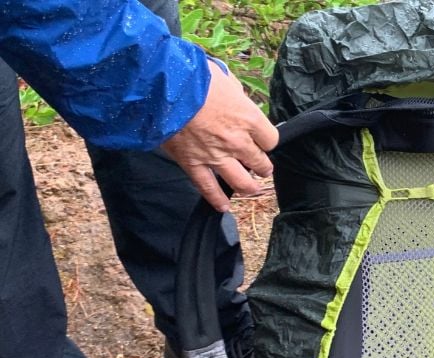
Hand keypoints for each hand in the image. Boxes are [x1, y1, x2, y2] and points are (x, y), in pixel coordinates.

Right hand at [161, 60, 278, 211]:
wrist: (161, 87)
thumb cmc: (194, 76)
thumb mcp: (224, 77)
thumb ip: (236, 94)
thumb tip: (239, 100)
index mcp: (248, 118)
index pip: (271, 140)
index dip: (267, 141)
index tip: (263, 140)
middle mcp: (237, 141)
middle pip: (261, 163)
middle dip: (262, 166)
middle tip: (260, 166)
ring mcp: (216, 156)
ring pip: (242, 182)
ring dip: (250, 186)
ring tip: (252, 187)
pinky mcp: (193, 164)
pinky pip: (208, 189)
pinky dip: (217, 200)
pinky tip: (224, 206)